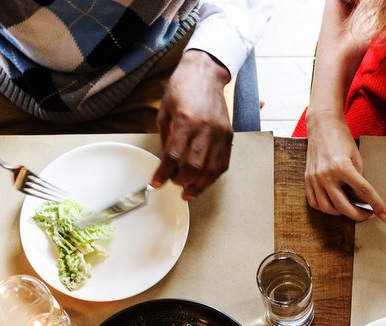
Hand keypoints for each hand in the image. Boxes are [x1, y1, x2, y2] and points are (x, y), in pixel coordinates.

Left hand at [153, 50, 233, 199]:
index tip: (156, 183)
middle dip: (181, 181)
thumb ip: (166, 138)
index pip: (173, 157)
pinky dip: (213, 176)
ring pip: (211, 169)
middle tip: (173, 184)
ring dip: (199, 185)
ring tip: (188, 192)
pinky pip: (223, 163)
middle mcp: (205, 128)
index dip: (163, 174)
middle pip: (194, 167)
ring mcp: (220, 133)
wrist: (205, 73)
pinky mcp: (228, 134)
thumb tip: (167, 161)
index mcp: (186, 121)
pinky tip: (204, 181)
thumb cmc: (183, 88)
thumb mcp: (165, 111)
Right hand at [302, 110, 385, 221]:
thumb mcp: (356, 157)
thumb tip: (361, 198)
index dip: (376, 204)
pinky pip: (315, 203)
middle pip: (343, 206)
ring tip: (350, 209)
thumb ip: (358, 179)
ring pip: (327, 208)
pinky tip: (333, 204)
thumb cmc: (340, 138)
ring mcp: (314, 179)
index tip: (384, 214)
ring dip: (340, 213)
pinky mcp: (307, 180)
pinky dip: (325, 208)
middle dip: (358, 215)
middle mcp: (326, 175)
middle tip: (366, 215)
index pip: (363, 191)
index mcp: (342, 167)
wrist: (322, 126)